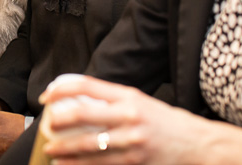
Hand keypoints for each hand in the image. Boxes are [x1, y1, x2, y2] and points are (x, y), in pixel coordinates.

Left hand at [39, 75, 241, 164]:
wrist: (195, 142)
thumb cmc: (162, 120)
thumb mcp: (138, 101)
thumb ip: (110, 100)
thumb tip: (75, 100)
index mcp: (127, 95)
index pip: (87, 86)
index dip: (62, 89)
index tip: (47, 97)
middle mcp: (129, 115)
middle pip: (83, 114)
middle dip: (58, 120)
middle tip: (45, 125)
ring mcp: (132, 140)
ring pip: (89, 145)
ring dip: (64, 148)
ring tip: (51, 149)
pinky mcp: (135, 161)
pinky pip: (102, 164)